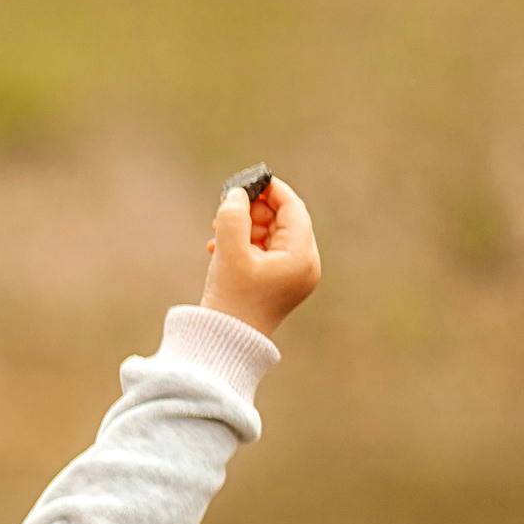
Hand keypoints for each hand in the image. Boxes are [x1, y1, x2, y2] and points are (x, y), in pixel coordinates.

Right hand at [201, 176, 320, 336]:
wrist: (225, 343)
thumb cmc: (230, 300)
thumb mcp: (228, 252)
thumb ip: (233, 216)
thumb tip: (237, 194)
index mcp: (302, 257)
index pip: (293, 210)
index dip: (272, 190)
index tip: (249, 180)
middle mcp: (305, 265)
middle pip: (284, 222)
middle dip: (255, 210)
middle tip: (227, 203)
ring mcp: (293, 277)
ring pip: (272, 237)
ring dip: (246, 227)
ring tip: (218, 228)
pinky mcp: (278, 285)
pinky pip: (266, 253)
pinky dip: (246, 245)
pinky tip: (219, 246)